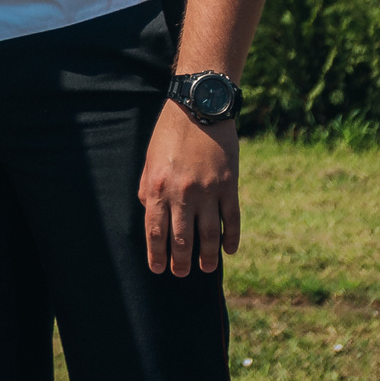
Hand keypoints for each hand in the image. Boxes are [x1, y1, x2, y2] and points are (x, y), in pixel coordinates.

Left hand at [138, 101, 239, 276]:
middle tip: (182, 273)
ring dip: (207, 256)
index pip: (155, 231)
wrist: (199, 107)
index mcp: (158, 187)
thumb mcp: (149, 160)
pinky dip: (232, 237)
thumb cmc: (169, 134)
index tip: (159, 269)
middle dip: (181, 261)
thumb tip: (149, 214)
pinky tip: (229, 250)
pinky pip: (232, 219)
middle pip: (181, 238)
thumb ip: (147, 189)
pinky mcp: (230, 184)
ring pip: (209, 234)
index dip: (157, 254)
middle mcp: (182, 193)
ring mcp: (208, 190)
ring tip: (206, 269)